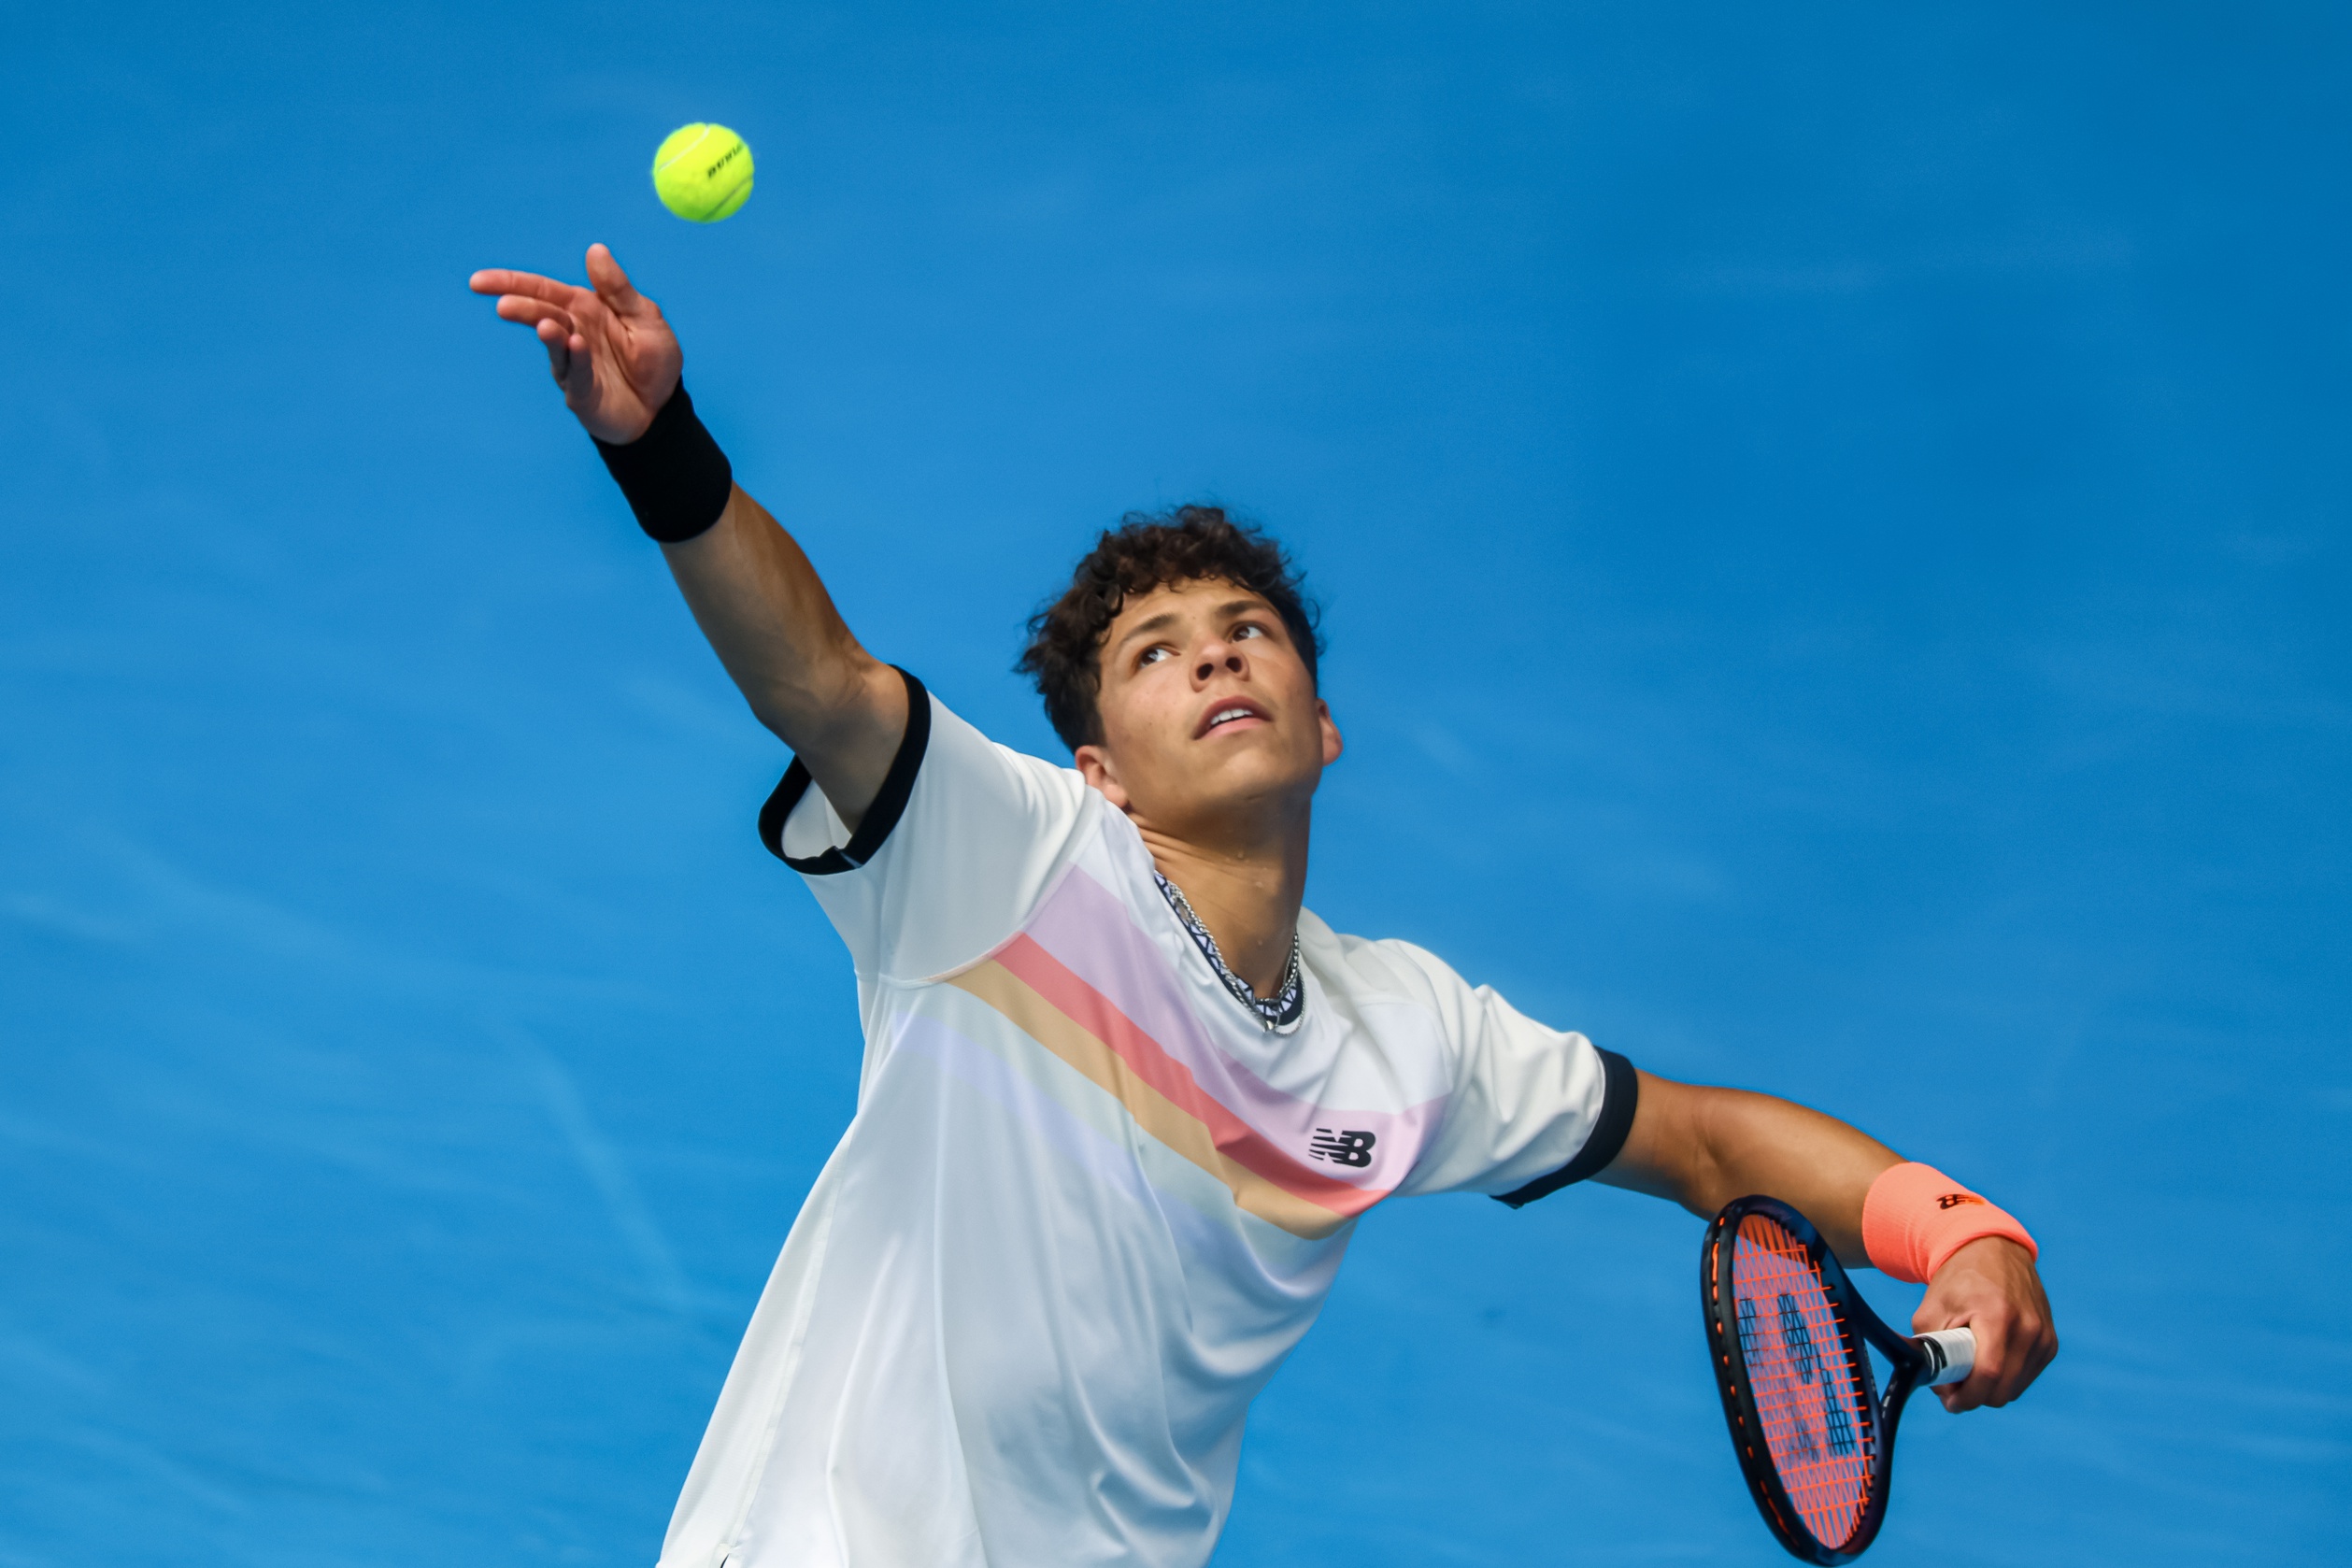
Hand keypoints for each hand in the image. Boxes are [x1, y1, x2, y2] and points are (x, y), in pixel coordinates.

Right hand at [468, 244, 682, 443]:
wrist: (662, 407)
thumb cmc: (652, 360)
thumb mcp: (644, 316)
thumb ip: (617, 288)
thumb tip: (595, 249)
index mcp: (583, 309)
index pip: (543, 290)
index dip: (512, 283)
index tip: (479, 281)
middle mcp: (572, 333)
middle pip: (541, 314)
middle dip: (521, 308)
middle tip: (502, 305)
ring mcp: (573, 364)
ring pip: (555, 345)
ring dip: (549, 333)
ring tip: (543, 324)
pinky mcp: (581, 392)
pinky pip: (576, 373)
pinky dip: (576, 358)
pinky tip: (576, 344)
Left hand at [1915, 1236, 2056, 1411]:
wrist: (1993, 1252)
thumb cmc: (1958, 1281)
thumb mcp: (1931, 1309)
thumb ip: (1930, 1350)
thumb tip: (1942, 1390)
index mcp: (1998, 1315)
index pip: (1990, 1373)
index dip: (1968, 1396)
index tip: (1950, 1402)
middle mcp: (2029, 1327)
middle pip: (2003, 1388)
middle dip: (1975, 1396)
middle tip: (1954, 1385)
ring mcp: (2044, 1336)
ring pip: (2015, 1388)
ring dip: (1990, 1387)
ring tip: (1968, 1365)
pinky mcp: (2050, 1343)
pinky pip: (2025, 1377)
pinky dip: (2006, 1377)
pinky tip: (1989, 1357)